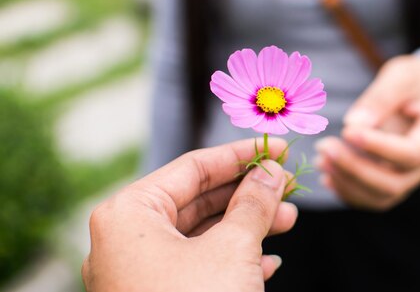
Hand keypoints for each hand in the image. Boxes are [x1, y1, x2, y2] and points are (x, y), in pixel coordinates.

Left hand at [82, 138, 297, 291]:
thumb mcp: (232, 248)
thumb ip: (253, 202)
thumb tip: (271, 171)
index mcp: (129, 215)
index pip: (192, 167)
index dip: (241, 154)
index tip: (277, 147)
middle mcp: (127, 240)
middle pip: (199, 200)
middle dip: (249, 193)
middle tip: (288, 185)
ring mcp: (139, 274)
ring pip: (202, 235)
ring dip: (249, 225)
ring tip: (290, 218)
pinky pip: (198, 266)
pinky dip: (234, 258)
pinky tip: (269, 259)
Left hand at [316, 56, 419, 210]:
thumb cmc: (416, 80)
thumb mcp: (403, 76)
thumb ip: (381, 97)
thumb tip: (353, 124)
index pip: (412, 153)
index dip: (378, 147)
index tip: (346, 131)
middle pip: (395, 183)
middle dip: (355, 169)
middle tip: (324, 146)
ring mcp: (414, 176)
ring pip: (382, 197)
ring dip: (347, 182)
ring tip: (320, 159)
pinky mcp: (397, 180)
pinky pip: (373, 198)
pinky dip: (348, 190)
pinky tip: (326, 173)